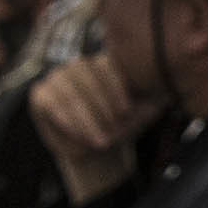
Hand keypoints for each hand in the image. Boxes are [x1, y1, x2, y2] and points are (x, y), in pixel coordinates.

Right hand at [28, 52, 165, 204]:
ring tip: (101, 140)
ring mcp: (57, 77)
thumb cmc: (125, 124)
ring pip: (68, 90)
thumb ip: (156, 97)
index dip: (115, 86)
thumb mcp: (146, 111)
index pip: (107, 63)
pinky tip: (82, 135)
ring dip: (86, 118)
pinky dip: (69, 121)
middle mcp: (79, 64)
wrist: (99, 146)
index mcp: (106, 62)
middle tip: (113, 129)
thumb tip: (167, 90)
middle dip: (100, 104)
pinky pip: (52, 103)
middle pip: (84, 73)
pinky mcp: (40, 94)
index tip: (126, 112)